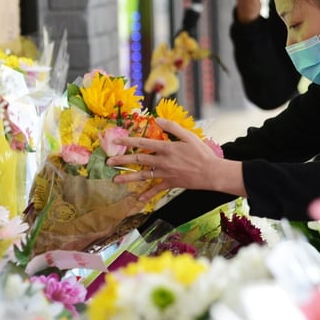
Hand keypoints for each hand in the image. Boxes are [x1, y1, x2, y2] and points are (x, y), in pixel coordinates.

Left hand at [108, 119, 235, 199]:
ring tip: (115, 180)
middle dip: (122, 161)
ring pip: (143, 175)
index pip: (143, 143)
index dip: (129, 141)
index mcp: (166, 148)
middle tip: (108, 162)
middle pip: (138, 160)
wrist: (211, 173)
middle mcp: (163, 161)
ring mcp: (165, 173)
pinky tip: (139, 199)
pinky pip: (157, 189)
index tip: (116, 141)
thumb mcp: (189, 136)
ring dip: (128, 178)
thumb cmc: (202, 153)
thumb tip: (158, 120)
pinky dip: (148, 195)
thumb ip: (173, 127)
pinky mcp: (170, 183)